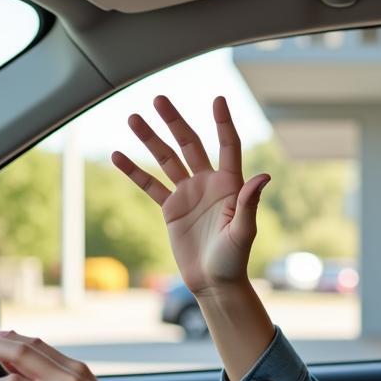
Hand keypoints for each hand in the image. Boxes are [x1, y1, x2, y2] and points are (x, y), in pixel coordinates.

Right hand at [111, 95, 269, 295]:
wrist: (214, 282)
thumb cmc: (234, 259)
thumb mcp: (243, 231)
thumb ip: (249, 203)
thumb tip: (263, 176)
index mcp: (230, 185)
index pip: (227, 146)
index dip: (223, 123)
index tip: (217, 100)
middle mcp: (208, 183)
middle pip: (190, 144)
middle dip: (174, 122)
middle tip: (159, 99)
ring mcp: (188, 194)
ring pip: (166, 159)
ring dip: (150, 139)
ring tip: (133, 118)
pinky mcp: (171, 208)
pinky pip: (150, 185)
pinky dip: (134, 171)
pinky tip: (118, 155)